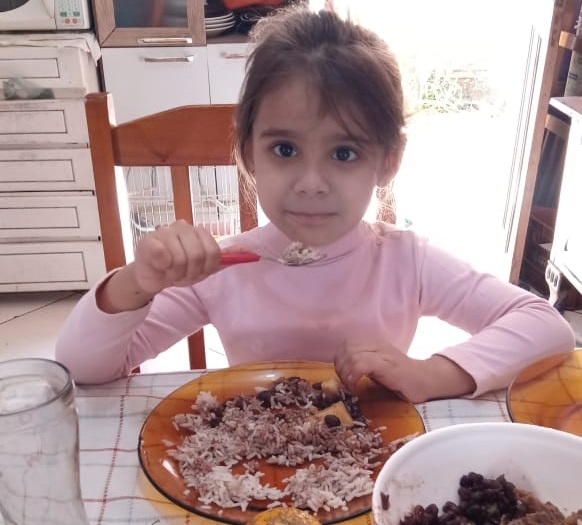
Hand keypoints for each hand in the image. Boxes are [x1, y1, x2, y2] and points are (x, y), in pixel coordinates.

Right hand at [131, 220, 220, 294]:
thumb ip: (224, 259)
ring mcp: (165, 232)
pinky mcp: (149, 241)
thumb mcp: (204, 267)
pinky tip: (159, 266)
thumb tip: (249, 253)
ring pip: (180, 259)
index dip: (206, 268)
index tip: (197, 272)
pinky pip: (163, 256)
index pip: (214, 252)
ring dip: (175, 273)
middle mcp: (183, 227)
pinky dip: (163, 267)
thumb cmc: (178, 269)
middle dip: (190, 272)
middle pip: (198, 256)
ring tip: (169, 271)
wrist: (151, 276)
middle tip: (181, 273)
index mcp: (198, 232)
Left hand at [334, 341, 475, 402]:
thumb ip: (361, 363)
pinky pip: (361, 364)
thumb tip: (340, 372)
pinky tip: (355, 387)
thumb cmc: (400, 378)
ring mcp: (383, 353)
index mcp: (373, 342)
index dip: (340, 360)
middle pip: (346, 347)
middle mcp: (377, 344)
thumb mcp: (377, 366)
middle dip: (341, 367)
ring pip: (352, 354)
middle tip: (347, 383)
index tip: (344, 376)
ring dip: (346, 373)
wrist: (426, 381)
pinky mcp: (387, 365)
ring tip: (351, 386)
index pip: (346, 344)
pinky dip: (353, 376)